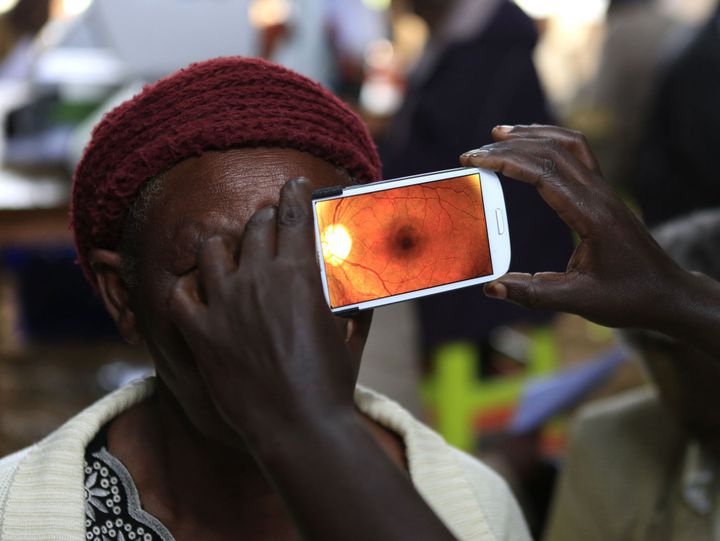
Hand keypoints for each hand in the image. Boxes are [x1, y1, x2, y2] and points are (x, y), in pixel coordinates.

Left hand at [167, 177, 356, 444]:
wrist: (300, 428)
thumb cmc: (331, 382)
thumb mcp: (351, 334)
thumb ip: (355, 300)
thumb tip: (364, 284)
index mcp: (299, 274)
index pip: (294, 215)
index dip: (294, 193)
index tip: (294, 185)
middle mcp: (259, 279)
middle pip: (254, 227)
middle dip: (264, 219)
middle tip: (269, 225)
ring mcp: (225, 304)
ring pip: (212, 249)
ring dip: (223, 246)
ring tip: (231, 255)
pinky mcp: (201, 333)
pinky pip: (180, 294)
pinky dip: (188, 289)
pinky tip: (198, 292)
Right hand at [460, 125, 689, 330]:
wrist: (668, 295)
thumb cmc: (628, 299)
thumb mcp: (578, 302)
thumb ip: (532, 294)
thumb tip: (491, 287)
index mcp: (592, 216)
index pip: (544, 174)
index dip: (506, 162)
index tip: (476, 159)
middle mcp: (600, 196)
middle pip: (552, 152)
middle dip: (510, 147)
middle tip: (474, 152)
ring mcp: (605, 192)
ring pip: (569, 145)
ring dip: (533, 134)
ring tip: (500, 133)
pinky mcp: (604, 196)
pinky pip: (579, 155)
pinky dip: (552, 142)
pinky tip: (534, 147)